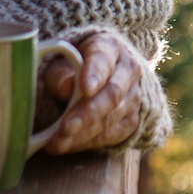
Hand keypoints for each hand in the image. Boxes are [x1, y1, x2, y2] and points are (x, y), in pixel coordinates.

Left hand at [38, 32, 147, 153]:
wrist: (106, 73)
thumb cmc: (77, 64)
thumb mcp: (64, 60)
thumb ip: (61, 72)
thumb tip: (65, 87)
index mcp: (110, 47)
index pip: (103, 60)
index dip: (95, 74)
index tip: (85, 88)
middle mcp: (129, 71)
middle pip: (112, 94)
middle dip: (87, 113)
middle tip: (65, 127)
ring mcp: (135, 97)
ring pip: (112, 118)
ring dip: (83, 134)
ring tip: (57, 143)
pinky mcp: (133, 121)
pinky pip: (112, 136)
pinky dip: (88, 143)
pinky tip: (67, 146)